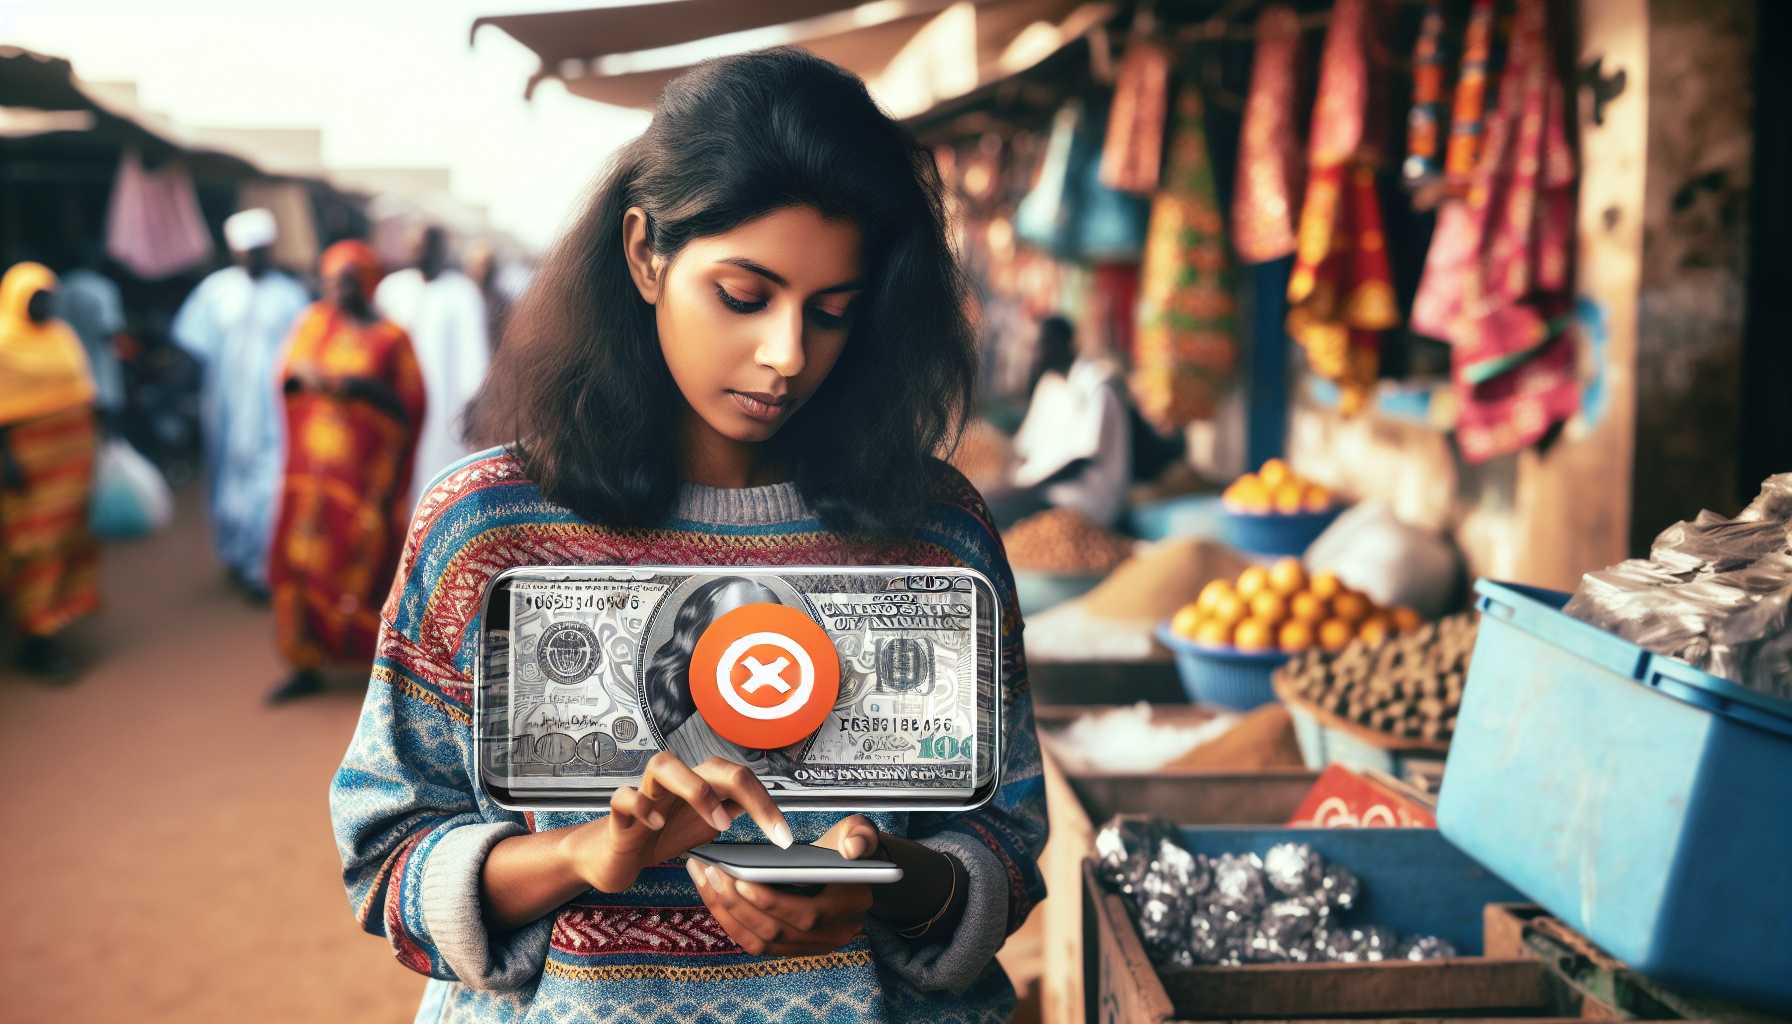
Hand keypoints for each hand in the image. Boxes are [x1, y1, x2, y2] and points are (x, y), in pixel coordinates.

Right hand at [561, 752, 792, 893]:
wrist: (617, 855)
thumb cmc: (661, 833)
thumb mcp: (706, 825)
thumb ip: (734, 810)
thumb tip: (773, 810)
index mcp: (700, 785)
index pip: (740, 780)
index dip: (767, 804)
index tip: (783, 837)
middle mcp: (676, 783)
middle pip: (711, 764)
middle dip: (743, 789)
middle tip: (763, 827)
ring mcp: (646, 793)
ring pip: (663, 764)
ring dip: (694, 789)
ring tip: (715, 821)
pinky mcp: (619, 812)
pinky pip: (624, 796)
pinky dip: (641, 805)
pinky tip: (656, 824)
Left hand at [688, 815, 879, 955]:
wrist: (854, 873)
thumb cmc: (851, 850)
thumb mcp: (862, 833)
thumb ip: (861, 835)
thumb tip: (852, 849)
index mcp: (851, 907)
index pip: (807, 916)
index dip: (771, 902)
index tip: (741, 878)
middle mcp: (833, 934)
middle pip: (776, 931)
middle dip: (738, 904)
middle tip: (713, 872)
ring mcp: (811, 946)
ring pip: (760, 941)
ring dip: (727, 912)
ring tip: (706, 877)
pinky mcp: (791, 947)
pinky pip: (754, 942)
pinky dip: (730, 920)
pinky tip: (711, 892)